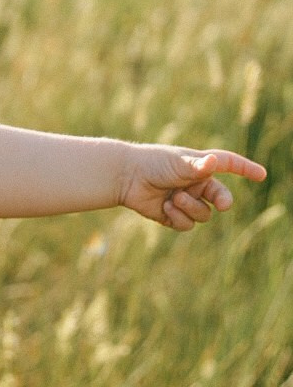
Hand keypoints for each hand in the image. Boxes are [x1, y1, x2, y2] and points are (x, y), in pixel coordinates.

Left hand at [118, 144, 265, 229]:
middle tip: (222, 204)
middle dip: (223, 201)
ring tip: (175, 199)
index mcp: (200, 165)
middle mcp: (196, 183)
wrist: (125, 177)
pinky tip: (165, 208)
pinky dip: (179, 218)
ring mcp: (186, 200)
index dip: (245, 169)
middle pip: (221, 196)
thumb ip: (197, 166)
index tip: (261, 174)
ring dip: (192, 208)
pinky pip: (187, 224)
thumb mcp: (177, 163)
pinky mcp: (173, 215)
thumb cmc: (152, 163)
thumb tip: (214, 162)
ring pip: (204, 214)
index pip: (228, 165)